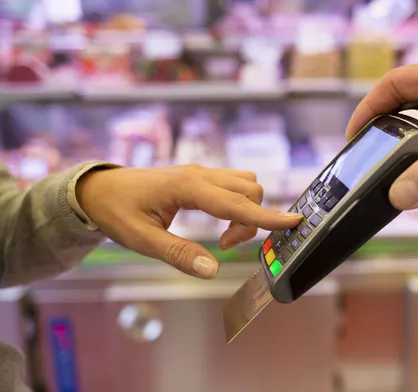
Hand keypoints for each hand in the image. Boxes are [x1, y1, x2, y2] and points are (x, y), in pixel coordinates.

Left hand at [76, 164, 302, 278]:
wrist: (99, 189)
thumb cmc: (117, 211)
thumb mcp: (141, 239)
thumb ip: (178, 254)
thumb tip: (212, 269)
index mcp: (187, 186)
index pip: (236, 203)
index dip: (267, 216)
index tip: (294, 221)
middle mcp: (200, 174)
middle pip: (249, 190)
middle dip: (250, 220)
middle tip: (224, 245)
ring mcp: (201, 172)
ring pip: (245, 184)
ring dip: (246, 210)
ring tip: (222, 235)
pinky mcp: (200, 176)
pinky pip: (234, 184)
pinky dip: (238, 204)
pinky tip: (219, 221)